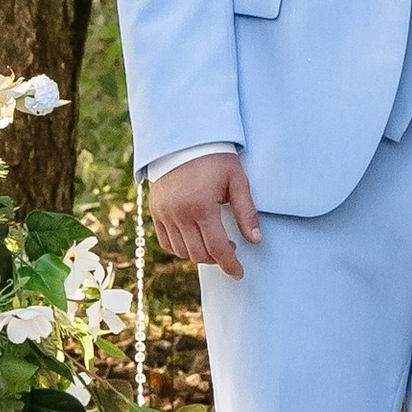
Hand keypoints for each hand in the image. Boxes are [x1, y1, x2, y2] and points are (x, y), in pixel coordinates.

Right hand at [148, 149, 261, 276]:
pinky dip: (180, 247)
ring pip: (181, 251)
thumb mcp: (236, 180)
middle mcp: (179, 214)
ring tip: (213, 240)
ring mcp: (164, 214)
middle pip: (198, 254)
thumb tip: (256, 240)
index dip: (230, 265)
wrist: (183, 138)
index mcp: (201, 207)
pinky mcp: (155, 211)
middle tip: (230, 247)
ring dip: (199, 253)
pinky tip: (194, 238)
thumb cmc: (215, 157)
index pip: (217, 248)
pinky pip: (166, 242)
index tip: (239, 273)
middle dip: (217, 259)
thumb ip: (246, 212)